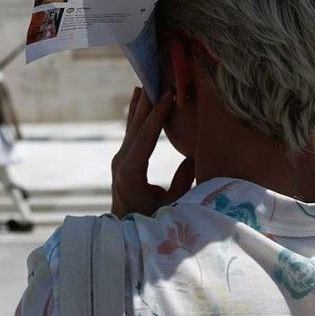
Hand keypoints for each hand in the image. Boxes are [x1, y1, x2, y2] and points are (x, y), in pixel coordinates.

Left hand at [111, 87, 195, 217]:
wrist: (125, 238)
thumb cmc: (153, 224)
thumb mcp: (173, 204)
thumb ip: (183, 180)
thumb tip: (195, 154)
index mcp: (130, 173)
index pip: (145, 138)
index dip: (157, 115)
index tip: (169, 95)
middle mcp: (121, 162)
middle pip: (136, 126)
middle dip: (149, 102)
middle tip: (159, 78)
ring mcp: (119, 160)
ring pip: (132, 126)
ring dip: (141, 104)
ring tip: (148, 81)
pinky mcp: (122, 161)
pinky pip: (131, 132)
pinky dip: (138, 115)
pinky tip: (139, 99)